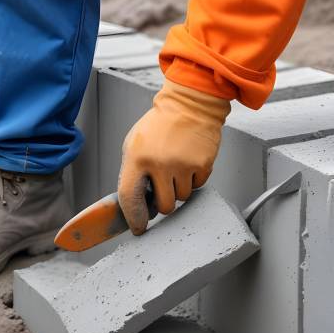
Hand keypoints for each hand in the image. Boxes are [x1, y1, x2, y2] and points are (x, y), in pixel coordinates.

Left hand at [118, 79, 230, 234]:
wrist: (190, 104)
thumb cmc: (159, 125)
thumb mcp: (134, 144)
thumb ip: (133, 172)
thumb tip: (136, 203)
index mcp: (137, 158)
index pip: (130, 198)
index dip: (133, 217)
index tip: (139, 228)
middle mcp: (160, 164)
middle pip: (163, 206)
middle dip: (162, 203)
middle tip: (162, 189)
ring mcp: (183, 165)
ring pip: (181, 199)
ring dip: (178, 190)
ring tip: (176, 168)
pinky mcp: (203, 164)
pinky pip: (197, 187)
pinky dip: (193, 180)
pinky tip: (188, 162)